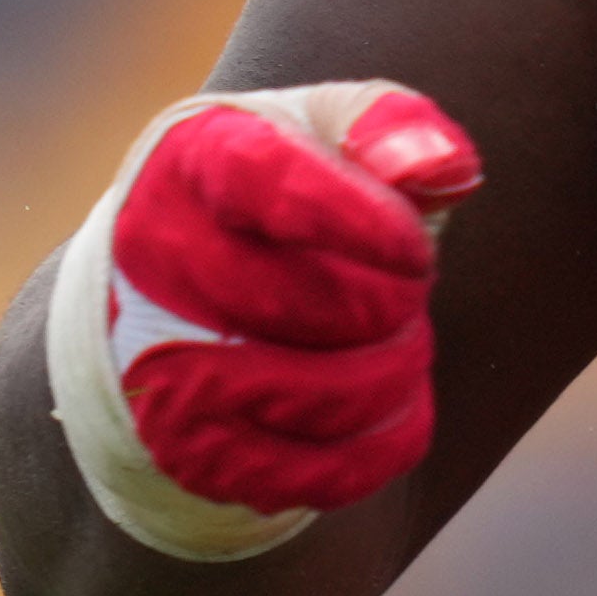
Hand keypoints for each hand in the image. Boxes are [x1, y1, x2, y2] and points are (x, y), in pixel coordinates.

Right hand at [44, 81, 483, 558]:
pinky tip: (389, 407)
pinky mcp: (189, 452)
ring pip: (333, 394)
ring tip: (395, 344)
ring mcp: (159, 362)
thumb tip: (442, 168)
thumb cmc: (272, 200)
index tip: (415, 246)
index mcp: (189, 162)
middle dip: (398, 302)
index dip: (361, 218)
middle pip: (324, 302)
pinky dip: (385, 440)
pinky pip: (327, 469)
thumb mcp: (318, 133)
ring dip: (397, 371)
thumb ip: (387, 126)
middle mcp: (154, 259)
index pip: (270, 182)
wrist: (165, 299)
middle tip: (407, 292)